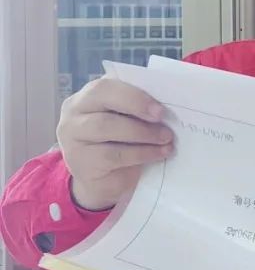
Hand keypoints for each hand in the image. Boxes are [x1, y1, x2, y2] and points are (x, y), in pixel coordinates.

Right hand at [57, 77, 172, 210]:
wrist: (103, 183)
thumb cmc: (120, 145)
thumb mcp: (128, 122)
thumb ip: (136, 109)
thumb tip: (166, 105)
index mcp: (86, 99)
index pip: (104, 86)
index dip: (133, 94)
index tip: (159, 107)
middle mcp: (73, 116)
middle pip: (101, 100)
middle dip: (137, 106)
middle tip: (163, 118)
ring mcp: (73, 140)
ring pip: (107, 126)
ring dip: (143, 132)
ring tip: (166, 138)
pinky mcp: (83, 163)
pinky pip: (115, 154)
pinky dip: (142, 153)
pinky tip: (160, 153)